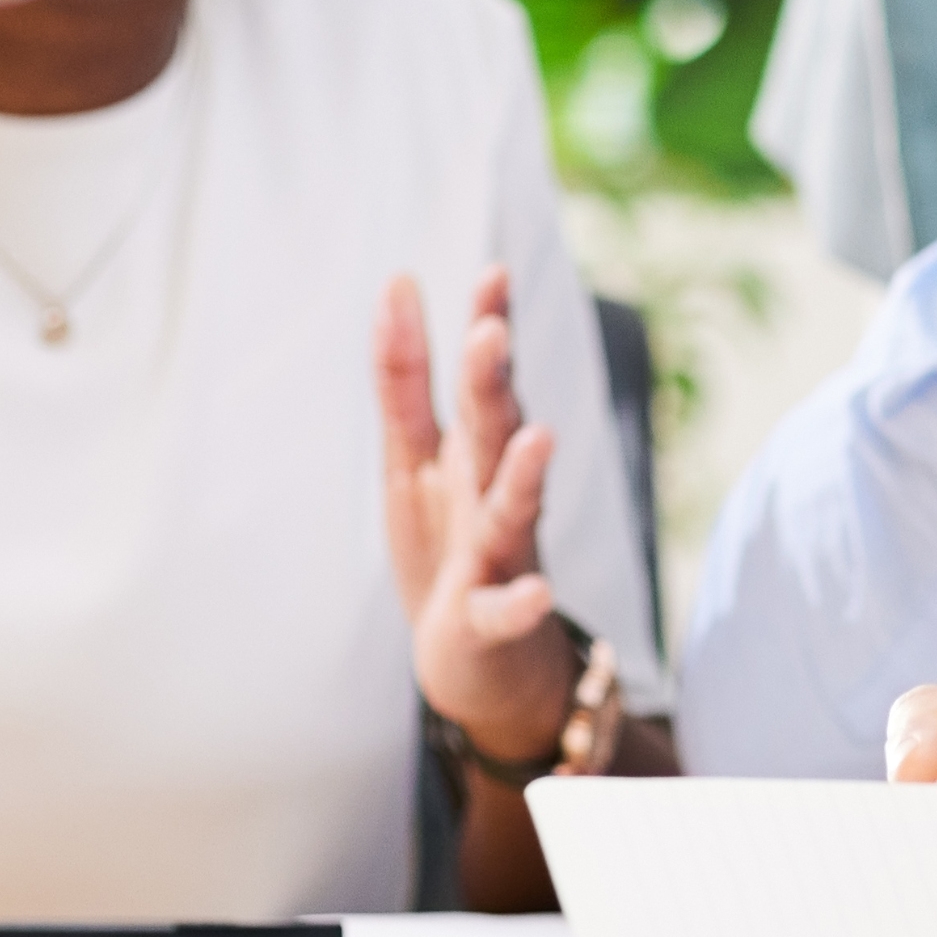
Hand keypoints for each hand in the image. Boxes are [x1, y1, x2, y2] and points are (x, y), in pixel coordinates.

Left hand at [379, 270, 572, 763]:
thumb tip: (398, 282)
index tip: (493, 274)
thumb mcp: (413, 457)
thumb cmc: (448, 545)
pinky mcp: (489, 620)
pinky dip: (518, 603)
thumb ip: (406, 377)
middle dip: (493, 386)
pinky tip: (532, 593)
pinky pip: (504, 611)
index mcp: (473, 454)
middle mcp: (494, 496)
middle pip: (494, 434)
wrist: (483, 663)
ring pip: (510, 513)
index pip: (482, 380)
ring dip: (522, 477)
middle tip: (490, 333)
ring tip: (538, 439)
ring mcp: (498, 557)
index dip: (487, 327)